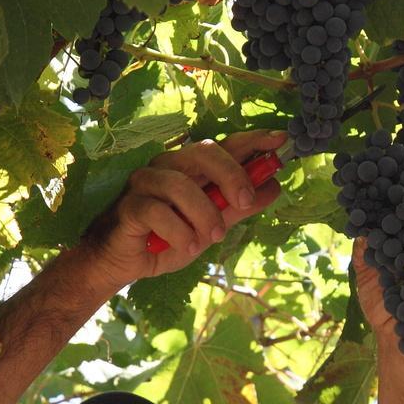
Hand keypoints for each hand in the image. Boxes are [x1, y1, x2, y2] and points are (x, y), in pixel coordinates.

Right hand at [80, 130, 286, 291]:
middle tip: (244, 202)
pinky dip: (179, 232)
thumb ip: (239, 207)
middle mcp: (169, 166)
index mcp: (191, 168)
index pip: (225, 145)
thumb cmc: (167, 238)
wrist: (123, 263)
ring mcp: (146, 183)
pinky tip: (186, 246)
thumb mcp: (211, 226)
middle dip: (231, 175)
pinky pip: (158, 211)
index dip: (253, 140)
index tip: (280, 140)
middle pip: (204, 152)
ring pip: (181, 184)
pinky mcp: (130, 206)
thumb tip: (274, 187)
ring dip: (204, 214)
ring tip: (211, 238)